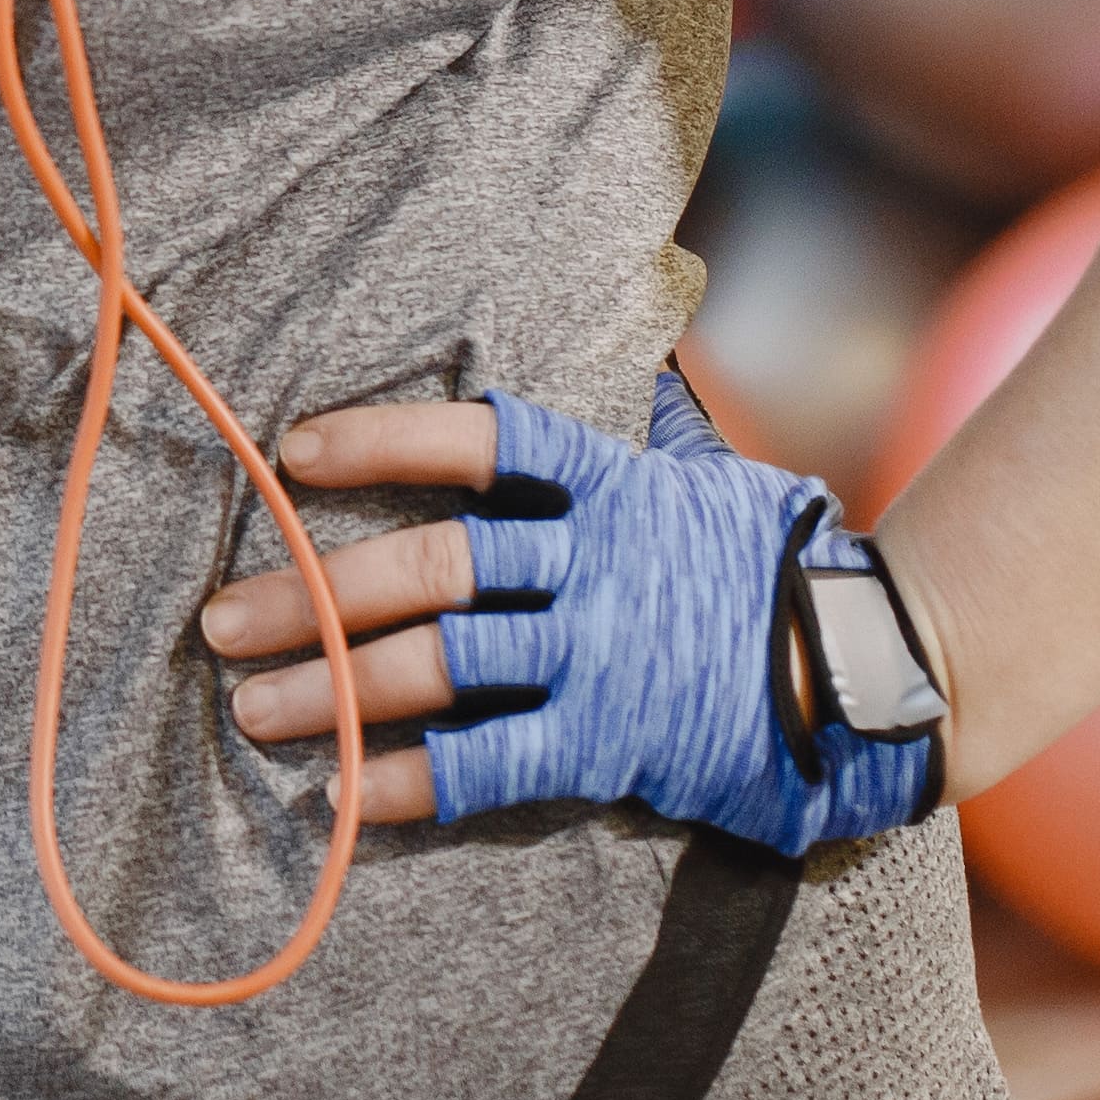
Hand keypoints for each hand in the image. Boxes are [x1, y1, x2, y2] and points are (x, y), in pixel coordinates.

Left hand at [194, 369, 941, 858]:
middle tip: (221, 620)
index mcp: (612, 483)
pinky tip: (342, 796)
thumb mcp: (709, 474)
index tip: (292, 452)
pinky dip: (410, 780)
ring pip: (443, 663)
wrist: (878, 675)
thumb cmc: (776, 566)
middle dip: (315, 592)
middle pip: (433, 564)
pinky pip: (492, 761)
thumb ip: (642, 419)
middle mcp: (597, 561)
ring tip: (253, 708)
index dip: (382, 440)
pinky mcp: (616, 742)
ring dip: (335, 687)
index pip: (481, 440)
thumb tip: (631, 302)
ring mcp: (605, 652)